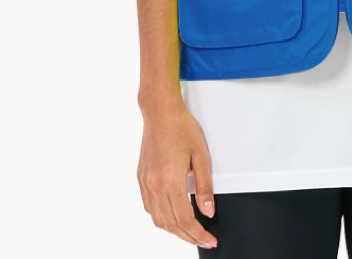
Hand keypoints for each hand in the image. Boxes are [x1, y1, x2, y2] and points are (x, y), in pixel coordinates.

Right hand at [137, 96, 217, 248]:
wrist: (160, 112)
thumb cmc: (182, 128)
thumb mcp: (201, 155)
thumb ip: (204, 186)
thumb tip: (208, 212)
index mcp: (170, 181)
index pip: (185, 219)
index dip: (198, 234)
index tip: (210, 239)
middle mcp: (154, 185)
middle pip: (171, 224)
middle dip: (188, 236)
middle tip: (204, 239)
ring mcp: (145, 183)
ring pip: (158, 219)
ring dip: (174, 230)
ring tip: (191, 231)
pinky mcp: (141, 178)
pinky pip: (149, 207)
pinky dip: (161, 217)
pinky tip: (172, 216)